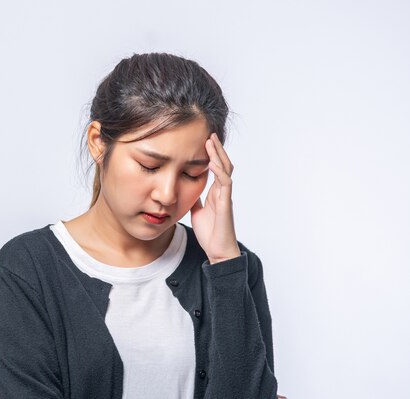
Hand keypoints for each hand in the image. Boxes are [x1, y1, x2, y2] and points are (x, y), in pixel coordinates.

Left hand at [189, 133, 239, 263]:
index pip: (216, 168)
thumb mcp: (196, 211)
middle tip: (209, 133)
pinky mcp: (226, 206)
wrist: (217, 252)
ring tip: (211, 140)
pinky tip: (212, 163)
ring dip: (218, 155)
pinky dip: (219, 173)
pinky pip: (225, 185)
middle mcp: (222, 192)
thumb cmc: (210, 233)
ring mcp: (225, 198)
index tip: (203, 140)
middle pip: (223, 164)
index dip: (211, 155)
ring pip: (226, 170)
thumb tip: (185, 188)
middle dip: (216, 149)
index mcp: (215, 193)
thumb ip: (194, 199)